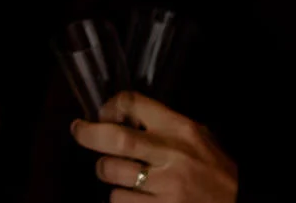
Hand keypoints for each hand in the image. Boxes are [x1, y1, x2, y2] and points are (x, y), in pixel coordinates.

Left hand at [72, 92, 236, 201]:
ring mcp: (167, 187)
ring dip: (108, 173)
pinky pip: (120, 201)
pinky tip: (133, 196)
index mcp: (181, 130)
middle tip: (79, 132)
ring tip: (119, 175)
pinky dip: (120, 198)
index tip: (102, 114)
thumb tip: (120, 115)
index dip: (110, 106)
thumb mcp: (197, 137)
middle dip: (88, 134)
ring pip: (112, 174)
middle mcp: (172, 156)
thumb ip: (163, 125)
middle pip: (114, 139)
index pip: (134, 102)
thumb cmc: (215, 171)